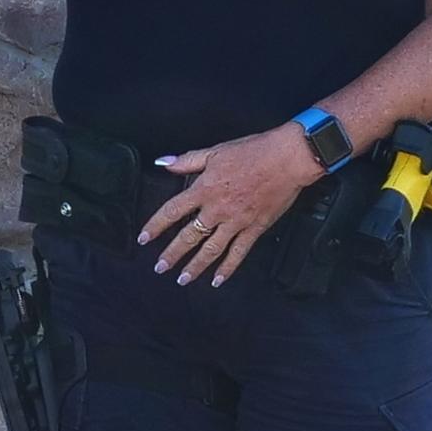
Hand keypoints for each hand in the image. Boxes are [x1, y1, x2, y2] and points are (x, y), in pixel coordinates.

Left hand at [140, 127, 322, 286]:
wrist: (288, 159)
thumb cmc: (254, 151)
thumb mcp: (215, 151)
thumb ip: (187, 160)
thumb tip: (162, 162)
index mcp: (205, 189)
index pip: (172, 210)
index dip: (156, 225)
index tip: (144, 238)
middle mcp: (217, 209)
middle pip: (189, 236)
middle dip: (172, 254)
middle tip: (160, 267)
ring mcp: (236, 221)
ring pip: (211, 249)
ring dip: (195, 266)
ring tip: (183, 279)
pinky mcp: (255, 228)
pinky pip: (238, 253)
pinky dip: (227, 268)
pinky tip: (217, 280)